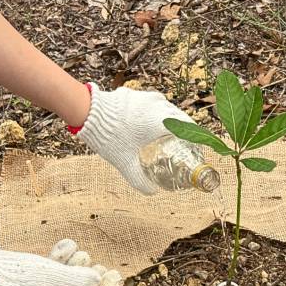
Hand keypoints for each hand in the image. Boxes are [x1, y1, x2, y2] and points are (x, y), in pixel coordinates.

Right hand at [0, 239, 121, 285]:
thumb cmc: (19, 278)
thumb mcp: (53, 277)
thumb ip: (78, 279)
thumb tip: (98, 279)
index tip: (114, 274)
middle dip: (90, 277)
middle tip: (100, 264)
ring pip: (68, 276)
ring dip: (75, 262)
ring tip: (74, 252)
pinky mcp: (32, 275)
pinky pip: (53, 267)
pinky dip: (60, 255)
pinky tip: (62, 245)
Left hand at [75, 84, 192, 194]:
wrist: (88, 112)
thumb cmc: (110, 137)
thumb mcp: (126, 163)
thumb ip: (139, 180)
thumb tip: (151, 192)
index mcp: (162, 120)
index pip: (190, 127)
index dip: (197, 138)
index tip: (197, 147)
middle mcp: (158, 104)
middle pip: (179, 117)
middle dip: (184, 131)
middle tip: (182, 145)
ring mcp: (146, 96)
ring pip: (165, 108)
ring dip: (168, 120)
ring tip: (165, 135)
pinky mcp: (135, 94)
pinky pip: (151, 103)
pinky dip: (154, 113)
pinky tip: (145, 125)